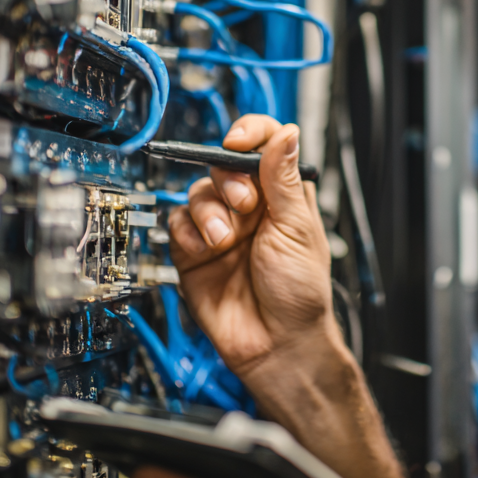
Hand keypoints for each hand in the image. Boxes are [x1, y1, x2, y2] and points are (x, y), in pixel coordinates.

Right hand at [167, 115, 407, 477]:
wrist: (277, 344)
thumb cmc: (300, 294)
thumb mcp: (297, 229)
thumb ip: (283, 178)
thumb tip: (286, 132)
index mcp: (282, 195)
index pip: (264, 145)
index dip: (250, 134)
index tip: (239, 140)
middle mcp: (250, 207)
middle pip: (223, 165)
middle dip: (228, 179)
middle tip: (244, 203)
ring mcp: (221, 228)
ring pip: (198, 193)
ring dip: (210, 210)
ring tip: (226, 239)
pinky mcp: (194, 252)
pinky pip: (178, 223)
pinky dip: (188, 231)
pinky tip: (206, 248)